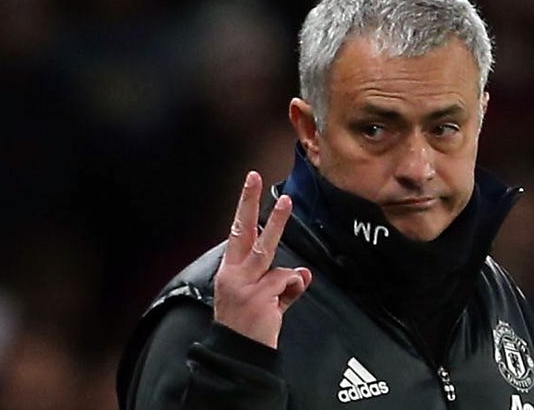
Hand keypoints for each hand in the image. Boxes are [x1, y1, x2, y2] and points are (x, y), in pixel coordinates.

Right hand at [214, 171, 312, 348]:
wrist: (239, 357)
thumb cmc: (247, 328)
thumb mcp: (261, 302)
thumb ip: (281, 286)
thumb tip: (303, 273)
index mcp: (230, 272)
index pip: (236, 233)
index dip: (243, 208)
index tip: (249, 183)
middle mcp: (234, 275)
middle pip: (243, 231)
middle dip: (249, 202)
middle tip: (254, 177)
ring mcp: (246, 285)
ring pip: (266, 248)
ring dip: (277, 223)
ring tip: (286, 202)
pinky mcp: (261, 297)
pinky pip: (288, 281)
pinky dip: (292, 290)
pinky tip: (280, 305)